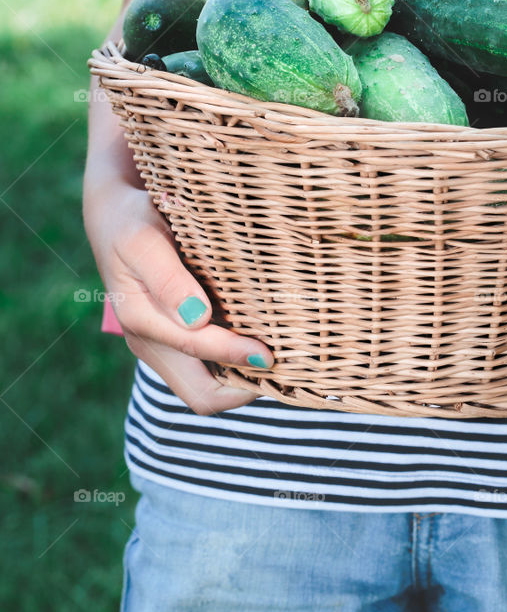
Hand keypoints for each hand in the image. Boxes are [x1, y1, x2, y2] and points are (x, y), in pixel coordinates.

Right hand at [84, 180, 273, 413]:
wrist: (116, 216)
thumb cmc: (131, 221)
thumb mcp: (141, 241)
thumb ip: (167, 280)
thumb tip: (198, 319)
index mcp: (142, 322)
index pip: (197, 355)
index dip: (235, 356)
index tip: (270, 352)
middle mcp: (152, 344)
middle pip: (202, 395)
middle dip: (243, 390)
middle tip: (284, 368)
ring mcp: (164, 345)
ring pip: (208, 386)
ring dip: (242, 379)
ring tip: (282, 360)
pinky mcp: (177, 339)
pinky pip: (209, 369)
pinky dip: (236, 365)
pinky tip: (263, 342)